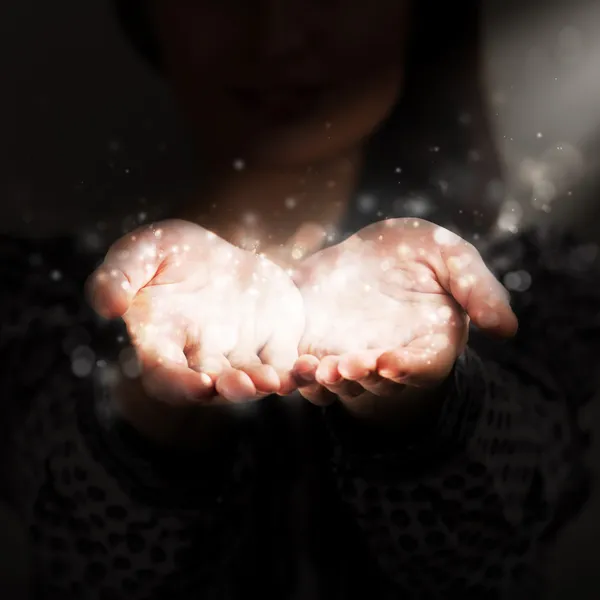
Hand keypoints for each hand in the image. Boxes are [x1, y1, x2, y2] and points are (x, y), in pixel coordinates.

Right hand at [87, 219, 303, 405]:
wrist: (220, 251)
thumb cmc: (171, 253)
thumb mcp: (141, 251)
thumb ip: (118, 275)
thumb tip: (107, 306)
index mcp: (164, 341)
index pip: (165, 376)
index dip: (178, 384)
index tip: (197, 384)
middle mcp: (201, 358)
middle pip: (213, 388)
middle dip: (229, 390)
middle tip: (244, 384)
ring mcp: (239, 356)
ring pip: (251, 383)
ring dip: (263, 386)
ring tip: (277, 380)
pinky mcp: (273, 348)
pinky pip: (286, 368)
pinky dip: (298, 374)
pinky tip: (312, 369)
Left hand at [292, 218, 516, 417]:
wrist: (369, 255)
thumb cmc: (417, 255)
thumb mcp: (449, 257)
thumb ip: (477, 288)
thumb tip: (509, 329)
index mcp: (428, 342)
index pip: (423, 366)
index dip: (408, 369)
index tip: (391, 362)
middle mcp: (389, 359)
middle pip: (376, 381)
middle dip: (360, 376)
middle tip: (345, 364)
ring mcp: (350, 358)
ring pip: (337, 384)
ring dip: (325, 382)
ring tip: (312, 367)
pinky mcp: (316, 351)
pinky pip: (304, 374)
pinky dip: (294, 376)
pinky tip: (284, 366)